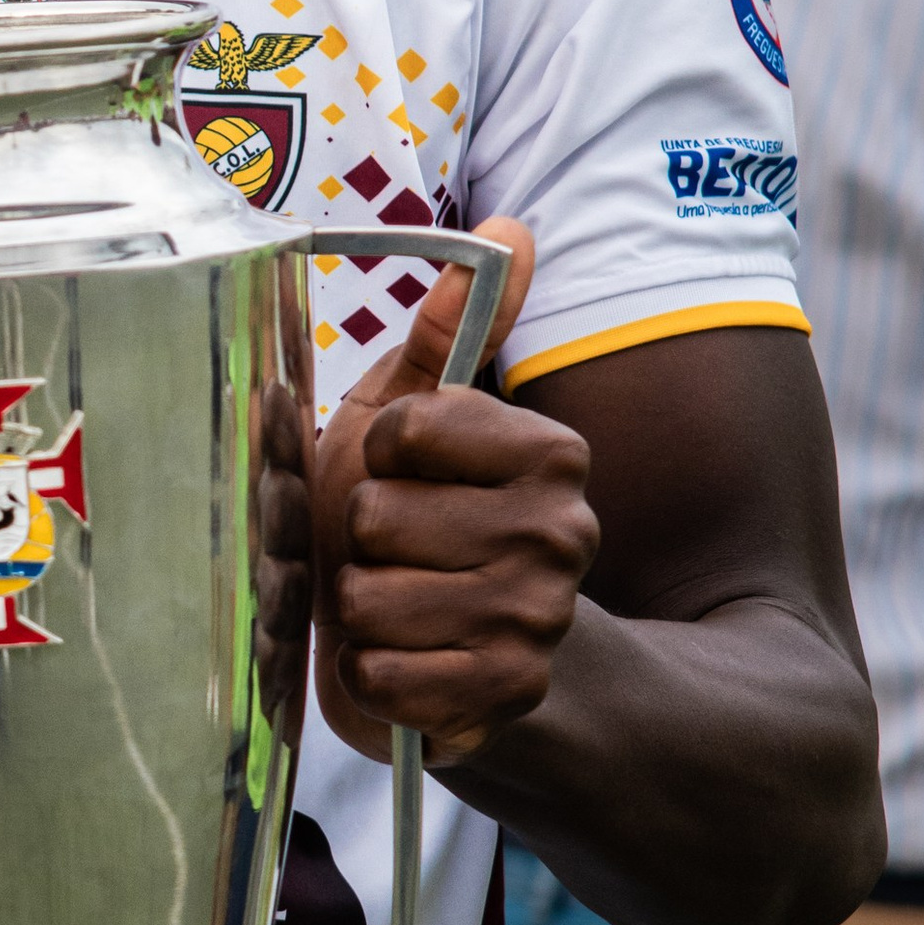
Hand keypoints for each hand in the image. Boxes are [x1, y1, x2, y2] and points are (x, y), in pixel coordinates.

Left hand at [311, 216, 597, 763]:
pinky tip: (399, 662)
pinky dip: (369, 673)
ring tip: (393, 606)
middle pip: (377, 517)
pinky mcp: (505, 698)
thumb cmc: (415, 526)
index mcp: (551, 456)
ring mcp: (540, 621)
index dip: (374, 451)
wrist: (458, 662)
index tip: (396, 470)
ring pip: (374, 599)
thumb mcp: (411, 423)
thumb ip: (448, 334)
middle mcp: (564, 534)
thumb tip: (510, 226)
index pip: (406, 426)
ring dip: (359, 609)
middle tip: (391, 553)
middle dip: (359, 539)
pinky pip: (384, 675)